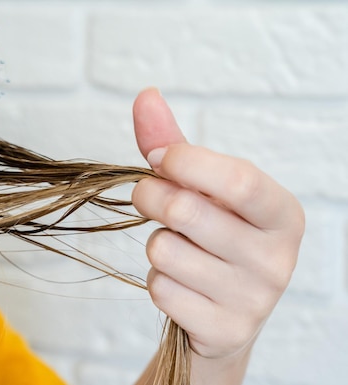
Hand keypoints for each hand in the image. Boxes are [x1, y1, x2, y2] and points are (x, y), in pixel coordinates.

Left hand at [131, 89, 303, 382]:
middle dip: (150, 197)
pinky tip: (179, 283)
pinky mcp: (226, 332)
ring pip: (166, 253)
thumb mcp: (203, 190)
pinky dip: (157, 281)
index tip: (159, 158)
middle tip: (147, 197)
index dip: (186, 163)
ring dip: (155, 245)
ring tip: (177, 249)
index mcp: (282, 213)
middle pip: (188, 212)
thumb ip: (174, 145)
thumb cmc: (213, 237)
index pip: (238, 180)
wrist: (223, 312)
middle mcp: (278, 258)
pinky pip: (162, 290)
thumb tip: (145, 95)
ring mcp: (255, 300)